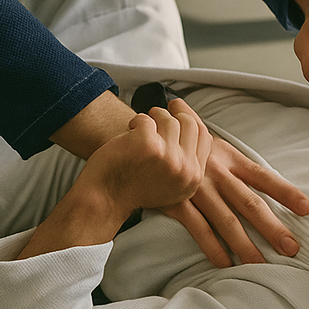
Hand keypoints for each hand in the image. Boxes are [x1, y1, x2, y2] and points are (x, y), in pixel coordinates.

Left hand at [88, 98, 212, 214]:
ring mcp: (168, 156)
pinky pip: (146, 119)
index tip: (179, 108)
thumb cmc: (132, 188)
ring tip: (136, 130)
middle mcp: (185, 169)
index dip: (191, 116)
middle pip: (188, 123)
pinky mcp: (148, 145)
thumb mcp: (171, 184)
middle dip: (170, 113)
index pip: (203, 136)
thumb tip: (189, 124)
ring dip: (150, 118)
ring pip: (167, 118)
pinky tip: (127, 135)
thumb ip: (185, 161)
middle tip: (155, 114)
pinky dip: (134, 122)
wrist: (104, 200)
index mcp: (193, 177)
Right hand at [162, 135, 308, 267]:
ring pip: (226, 221)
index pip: (263, 177)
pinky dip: (212, 247)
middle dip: (272, 227)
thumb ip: (235, 161)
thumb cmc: (188, 145)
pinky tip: (226, 264)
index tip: (307, 208)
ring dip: (245, 245)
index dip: (285, 192)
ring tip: (262, 265)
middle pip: (249, 203)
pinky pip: (198, 228)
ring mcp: (197, 189)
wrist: (148, 140)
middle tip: (292, 248)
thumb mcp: (213, 142)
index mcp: (230, 158)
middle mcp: (217, 174)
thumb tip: (266, 177)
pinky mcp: (177, 202)